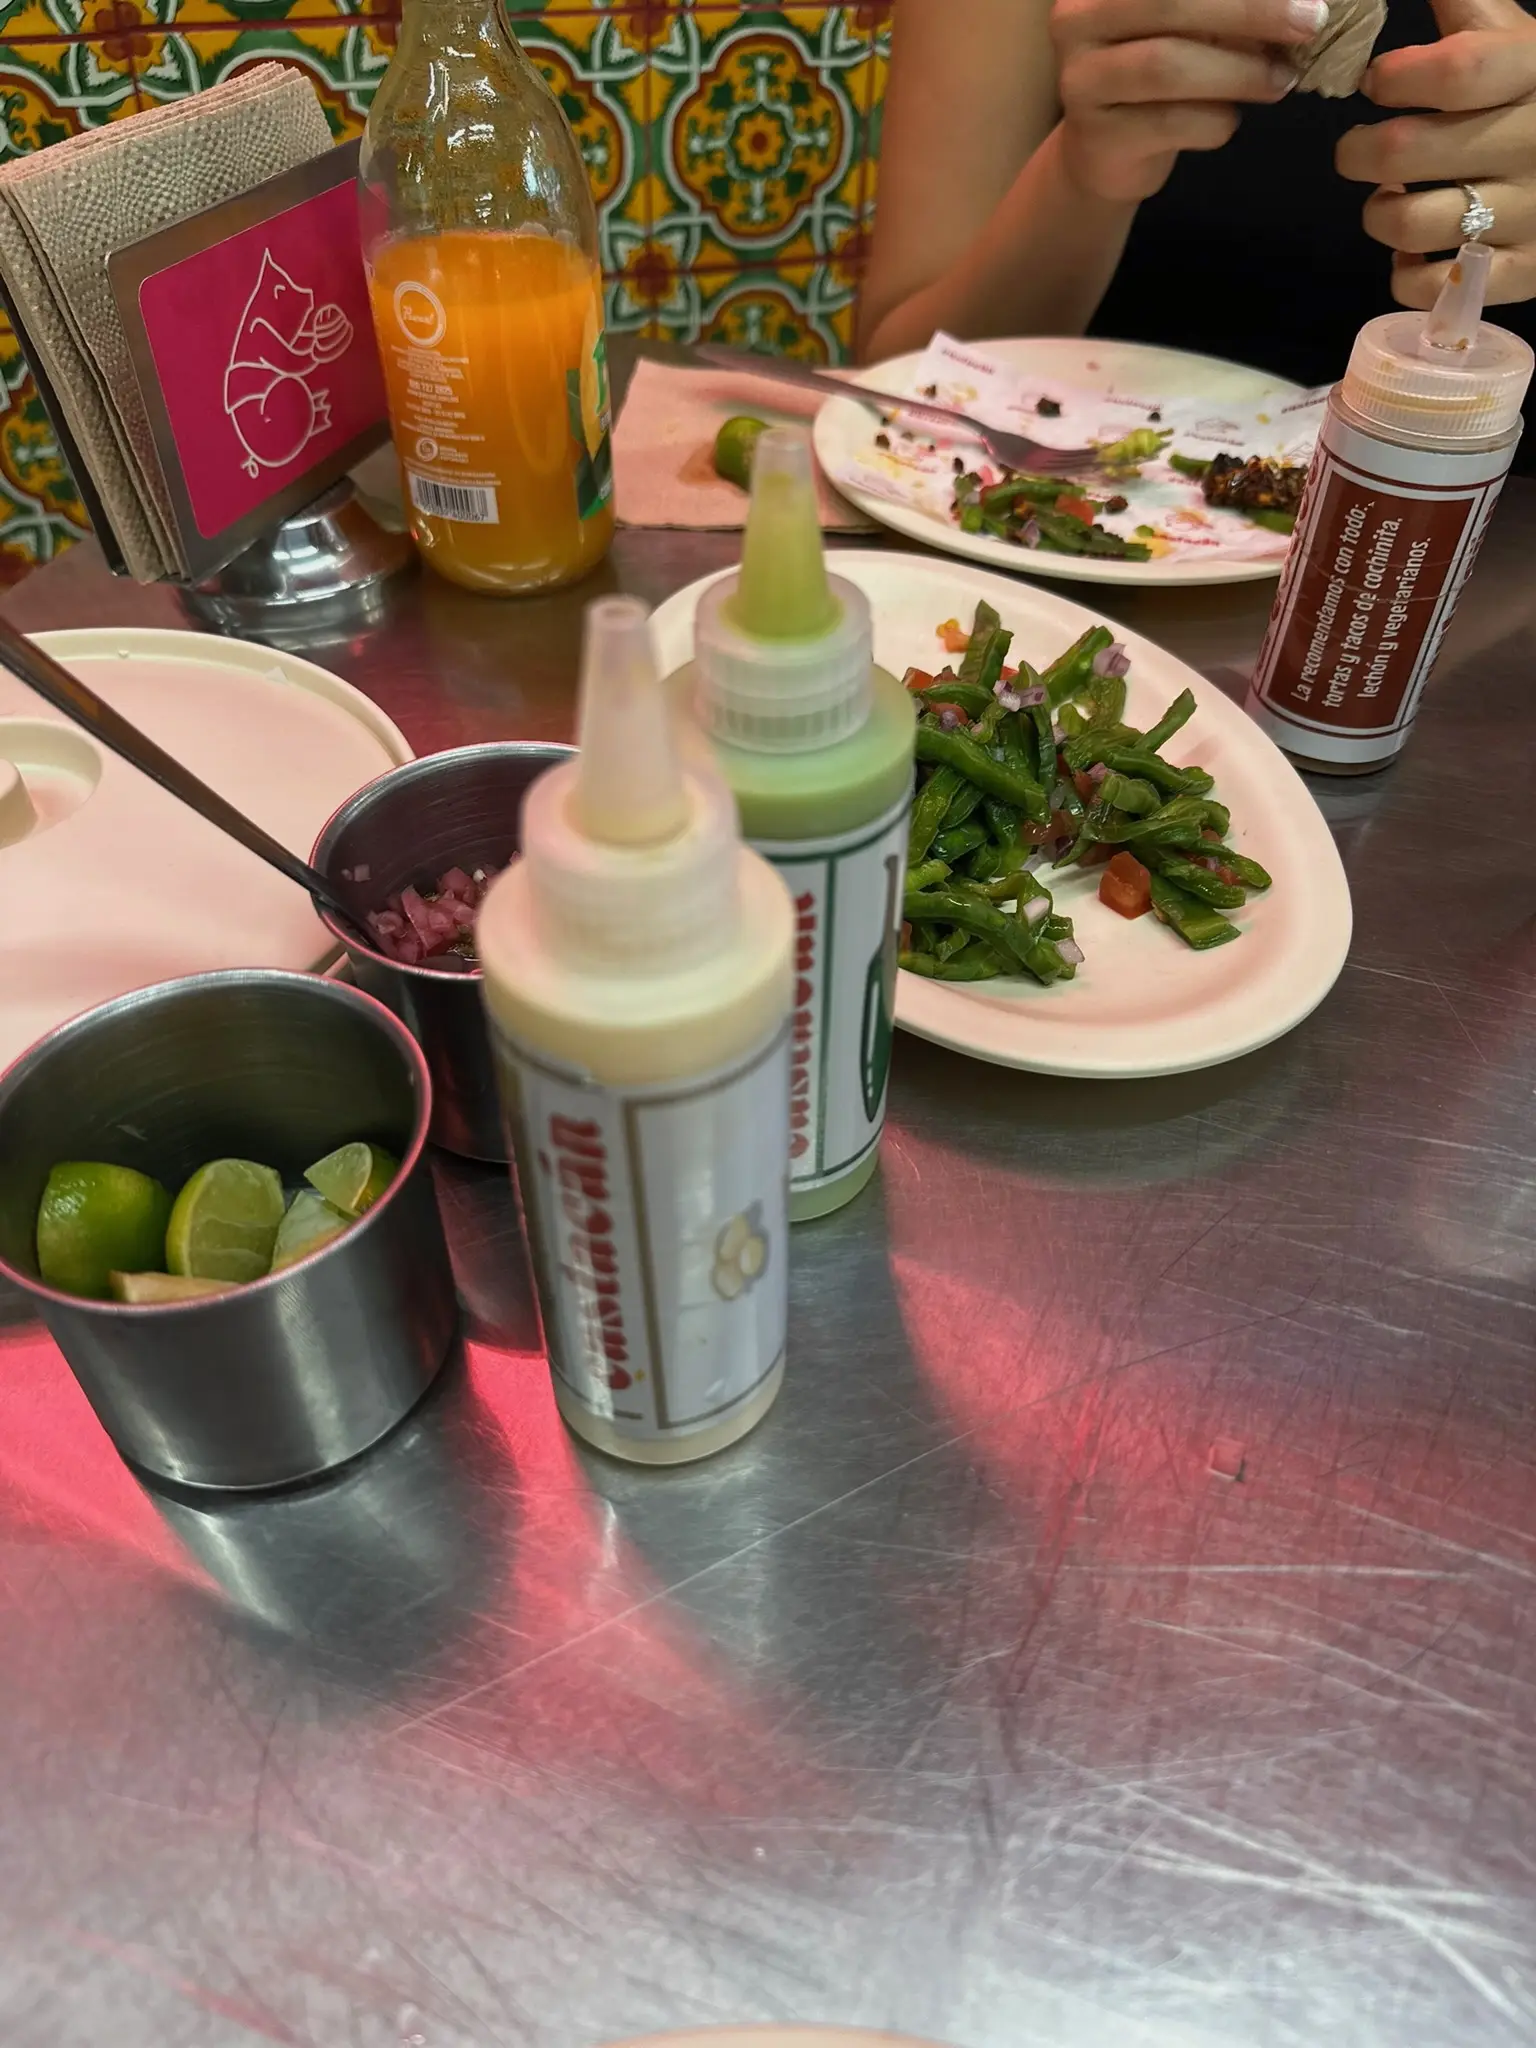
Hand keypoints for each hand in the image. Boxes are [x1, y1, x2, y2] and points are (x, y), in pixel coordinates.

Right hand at [1052, 0, 1328, 202]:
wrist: (1105, 151)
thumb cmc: (1157, 65)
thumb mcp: (1190, 16)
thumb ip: (1228, 3)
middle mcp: (1078, 19)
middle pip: (1172, 2)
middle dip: (1252, 10)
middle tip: (1311, 21)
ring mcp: (1080, 81)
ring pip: (1167, 66)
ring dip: (1239, 72)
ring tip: (1282, 80)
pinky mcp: (1097, 137)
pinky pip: (1169, 124)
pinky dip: (1216, 122)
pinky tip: (1232, 119)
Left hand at [1340, 0, 1535, 305]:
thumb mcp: (1517, 40)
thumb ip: (1465, 14)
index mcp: (1533, 70)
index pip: (1455, 70)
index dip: (1395, 78)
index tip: (1377, 83)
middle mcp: (1534, 142)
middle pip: (1405, 152)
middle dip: (1358, 152)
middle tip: (1360, 148)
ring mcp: (1530, 212)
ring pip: (1409, 224)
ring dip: (1379, 213)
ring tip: (1390, 197)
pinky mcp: (1525, 271)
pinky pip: (1432, 286)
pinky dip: (1405, 273)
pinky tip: (1415, 249)